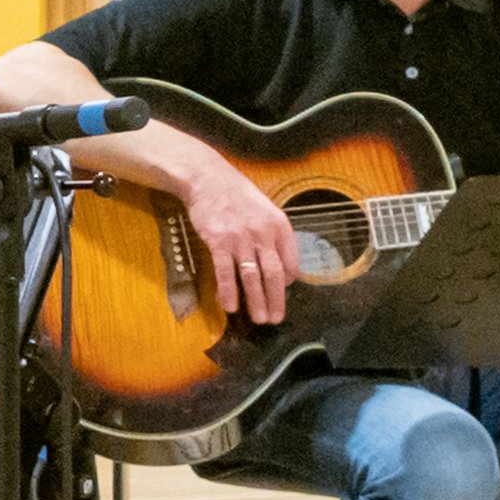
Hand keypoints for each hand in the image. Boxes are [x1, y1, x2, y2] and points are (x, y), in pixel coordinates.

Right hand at [179, 154, 300, 324]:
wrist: (208, 179)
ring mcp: (240, 238)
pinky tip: (229, 306)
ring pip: (252, 277)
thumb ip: (272, 235)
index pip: (291, 262)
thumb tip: (276, 261)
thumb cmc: (236, 195)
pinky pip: (225, 272)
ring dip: (256, 301)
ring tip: (259, 319)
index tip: (281, 294)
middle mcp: (263, 234)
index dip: (288, 282)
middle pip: (274, 274)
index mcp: (280, 226)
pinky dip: (228, 291)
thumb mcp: (265, 210)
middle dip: (276, 300)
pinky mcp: (218, 242)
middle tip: (275, 319)